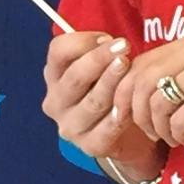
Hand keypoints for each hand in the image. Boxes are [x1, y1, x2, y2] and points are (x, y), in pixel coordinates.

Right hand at [43, 29, 159, 183]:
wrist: (123, 135)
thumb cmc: (111, 90)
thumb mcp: (101, 67)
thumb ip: (101, 52)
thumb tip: (110, 42)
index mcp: (54, 76)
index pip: (58, 52)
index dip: (81, 41)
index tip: (107, 37)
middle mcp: (56, 102)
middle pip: (74, 77)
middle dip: (99, 59)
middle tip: (123, 47)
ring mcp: (70, 127)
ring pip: (92, 102)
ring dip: (111, 83)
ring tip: (128, 67)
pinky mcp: (89, 146)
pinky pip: (105, 129)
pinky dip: (118, 115)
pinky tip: (129, 104)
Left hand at [115, 36, 183, 154]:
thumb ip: (172, 79)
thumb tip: (127, 95)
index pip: (140, 63)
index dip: (125, 92)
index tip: (128, 116)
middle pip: (141, 81)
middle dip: (136, 113)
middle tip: (149, 132)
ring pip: (156, 101)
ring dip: (159, 128)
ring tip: (173, 137)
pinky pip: (178, 119)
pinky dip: (178, 134)